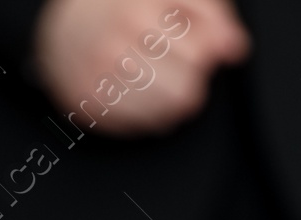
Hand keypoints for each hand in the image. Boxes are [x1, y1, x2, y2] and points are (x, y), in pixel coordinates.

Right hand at [34, 0, 249, 137]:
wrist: (65, 28)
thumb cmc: (124, 7)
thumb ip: (209, 13)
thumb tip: (235, 48)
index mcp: (137, 10)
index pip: (198, 55)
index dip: (205, 54)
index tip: (197, 46)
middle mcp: (115, 45)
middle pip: (185, 91)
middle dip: (190, 80)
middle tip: (174, 64)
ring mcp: (98, 79)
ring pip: (164, 114)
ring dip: (170, 100)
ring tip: (156, 77)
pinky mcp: (88, 105)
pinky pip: (139, 127)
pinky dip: (146, 114)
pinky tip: (136, 91)